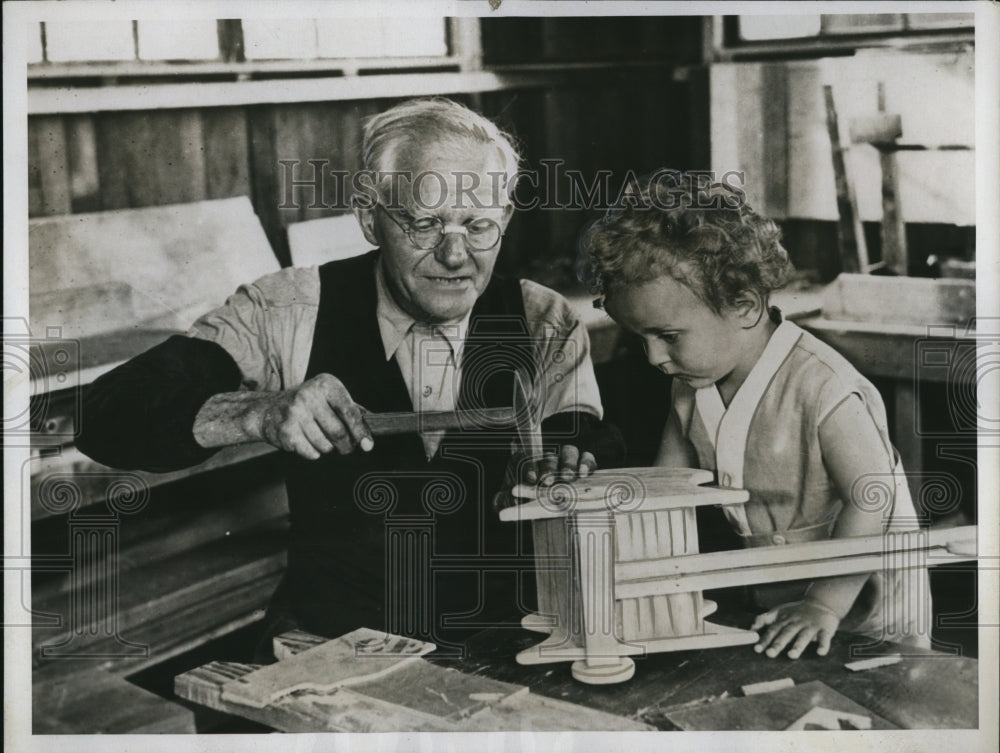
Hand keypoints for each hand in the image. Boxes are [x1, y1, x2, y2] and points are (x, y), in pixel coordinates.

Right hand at [253, 373, 372, 459]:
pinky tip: (307, 441)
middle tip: (346, 447)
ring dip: (327, 448)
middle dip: (346, 445)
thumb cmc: (307, 404)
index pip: (349, 411)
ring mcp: (295, 413)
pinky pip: (311, 452)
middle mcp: (309, 395)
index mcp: (326, 384)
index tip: (368, 445)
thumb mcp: (329, 397)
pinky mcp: (286, 430)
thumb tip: (372, 427)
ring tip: (319, 438)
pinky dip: (314, 452)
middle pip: (338, 432)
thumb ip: (351, 409)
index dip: (360, 431)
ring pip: (325, 445)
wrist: (268, 409)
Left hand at [492, 445, 596, 511]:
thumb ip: (506, 502)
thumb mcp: (514, 503)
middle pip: (550, 457)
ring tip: (566, 478)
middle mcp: (550, 462)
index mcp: (530, 465)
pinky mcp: (585, 468)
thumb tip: (500, 510)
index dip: (530, 467)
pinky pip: (588, 458)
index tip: (530, 478)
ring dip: (568, 464)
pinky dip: (586, 463)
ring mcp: (568, 463)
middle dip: (549, 468)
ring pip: (569, 453)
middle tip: (547, 481)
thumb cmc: (530, 503)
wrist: (549, 508)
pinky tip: (583, 474)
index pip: (530, 460)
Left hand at [751, 599, 839, 659]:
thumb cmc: (797, 611)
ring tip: (791, 655)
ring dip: (797, 646)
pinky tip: (820, 652)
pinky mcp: (825, 630)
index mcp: (785, 620)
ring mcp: (811, 626)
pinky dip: (823, 645)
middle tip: (770, 654)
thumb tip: (752, 628)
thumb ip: (765, 619)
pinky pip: (824, 638)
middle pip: (786, 634)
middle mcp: (796, 623)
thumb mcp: (779, 611)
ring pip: (803, 637)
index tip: (757, 649)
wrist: (821, 603)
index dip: (765, 640)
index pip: (773, 630)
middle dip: (778, 644)